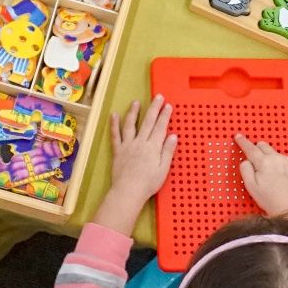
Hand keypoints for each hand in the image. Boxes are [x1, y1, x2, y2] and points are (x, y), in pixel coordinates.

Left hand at [91, 96, 176, 233]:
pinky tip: (114, 115)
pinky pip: (115, 135)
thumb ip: (167, 151)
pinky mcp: (117, 150)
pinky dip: (114, 125)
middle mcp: (140, 142)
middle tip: (157, 97)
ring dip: (134, 112)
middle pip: (148, 122)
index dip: (164, 115)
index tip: (168, 105)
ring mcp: (128, 145)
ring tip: (136, 102)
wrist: (128, 191)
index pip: (160, 127)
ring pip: (131, 125)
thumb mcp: (163, 169)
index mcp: (153, 147)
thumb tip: (173, 136)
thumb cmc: (148, 183)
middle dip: (153, 108)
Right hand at [235, 135, 287, 217]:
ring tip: (269, 176)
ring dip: (269, 158)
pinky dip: (279, 164)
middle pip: (263, 145)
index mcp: (264, 162)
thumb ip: (245, 169)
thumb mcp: (250, 186)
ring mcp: (287, 161)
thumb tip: (247, 160)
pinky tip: (279, 177)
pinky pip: (283, 159)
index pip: (250, 148)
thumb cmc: (268, 199)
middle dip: (257, 150)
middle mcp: (276, 158)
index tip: (238, 136)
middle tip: (256, 164)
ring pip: (273, 152)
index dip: (243, 142)